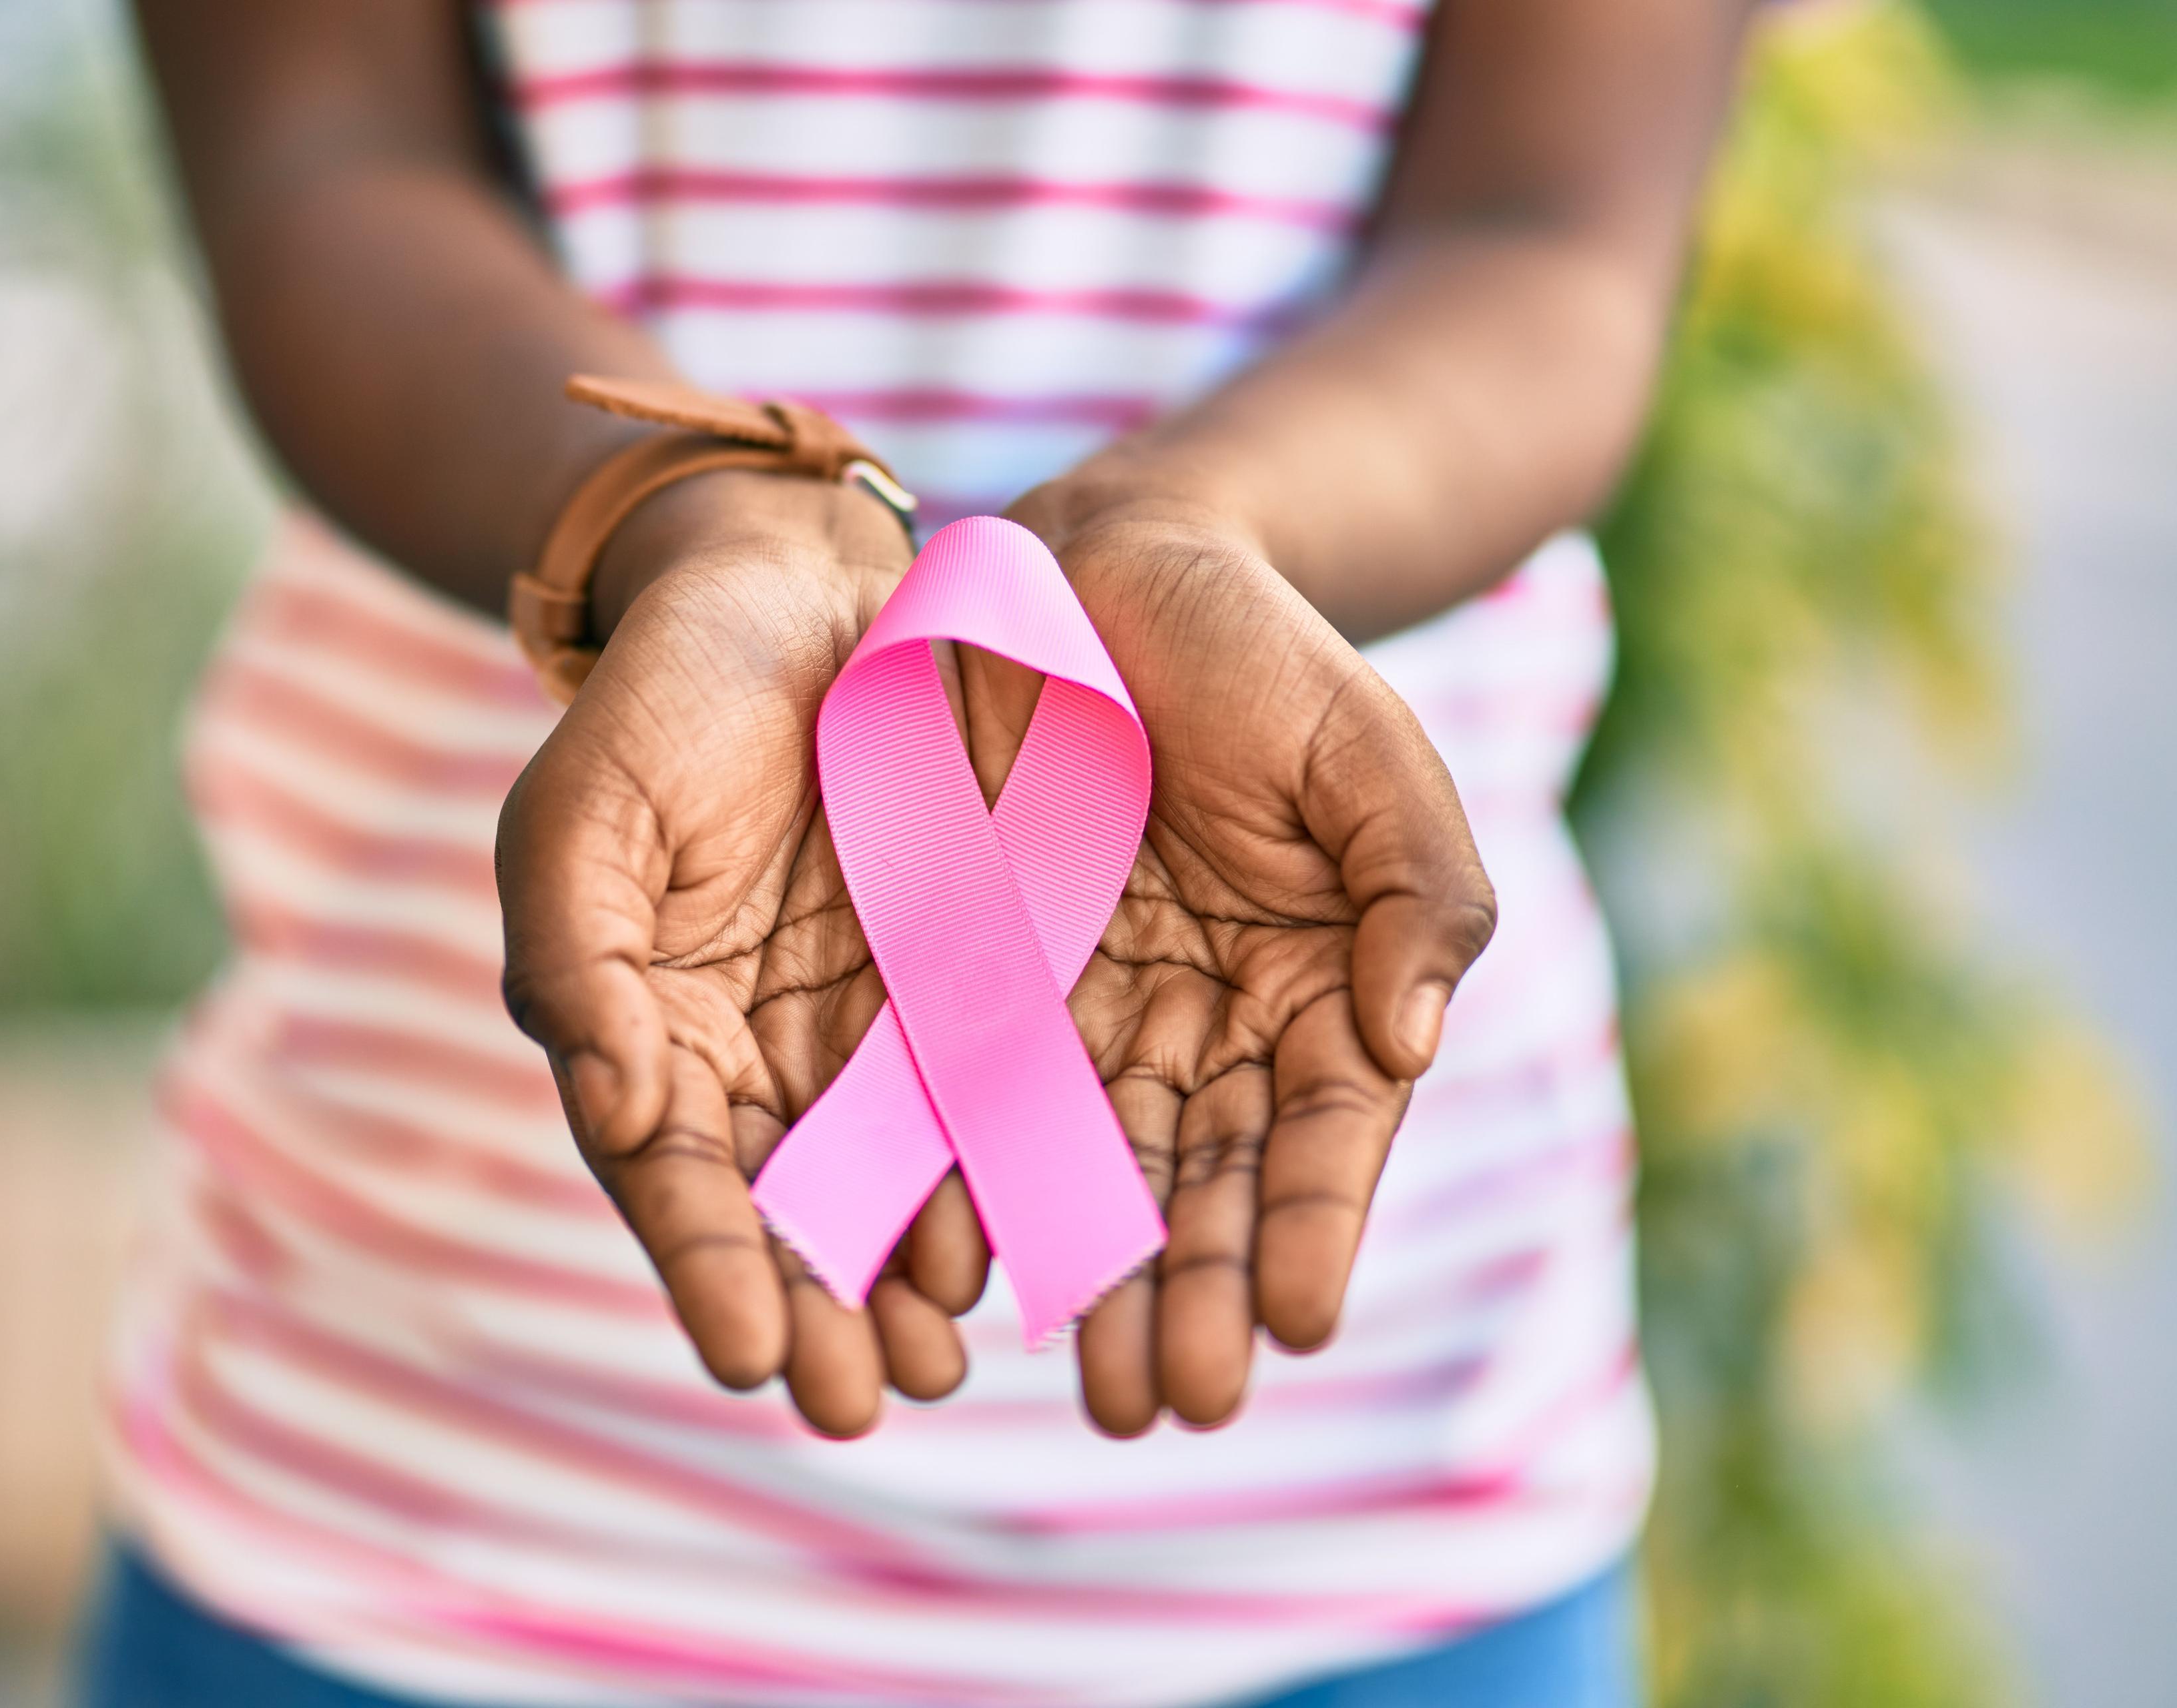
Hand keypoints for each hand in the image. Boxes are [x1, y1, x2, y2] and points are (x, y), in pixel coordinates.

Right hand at [495, 472, 990, 1435]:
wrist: (796, 591)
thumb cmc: (665, 697)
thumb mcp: (584, 803)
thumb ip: (575, 953)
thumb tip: (618, 1107)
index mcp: (644, 1029)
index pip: (668, 1174)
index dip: (705, 1265)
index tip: (754, 1356)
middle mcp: (749, 1055)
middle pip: (778, 1211)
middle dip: (816, 1312)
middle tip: (863, 1404)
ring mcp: (853, 1027)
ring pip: (881, 1178)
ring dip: (906, 1274)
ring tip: (946, 1360)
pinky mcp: (953, 984)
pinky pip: (973, 1094)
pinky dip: (990, 1170)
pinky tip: (1024, 1238)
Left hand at [971, 489, 1497, 1434]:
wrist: (1100, 572)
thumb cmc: (1260, 656)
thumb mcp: (1367, 751)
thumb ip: (1415, 889)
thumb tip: (1413, 1043)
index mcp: (1321, 989)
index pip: (1326, 1134)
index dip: (1311, 1226)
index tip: (1294, 1319)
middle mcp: (1208, 1027)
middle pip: (1206, 1187)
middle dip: (1192, 1299)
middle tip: (1169, 1402)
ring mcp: (1090, 1016)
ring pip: (1095, 1176)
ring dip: (1096, 1286)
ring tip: (1090, 1387)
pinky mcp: (979, 985)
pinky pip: (974, 1103)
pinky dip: (975, 1189)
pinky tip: (967, 1273)